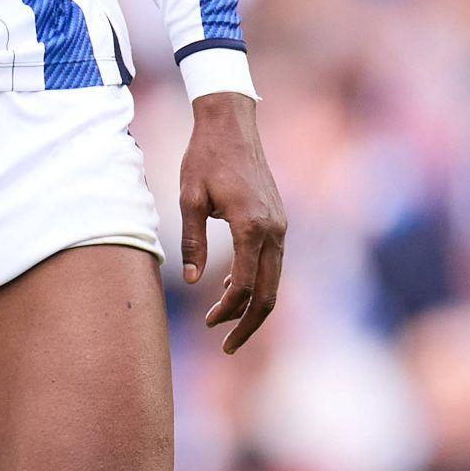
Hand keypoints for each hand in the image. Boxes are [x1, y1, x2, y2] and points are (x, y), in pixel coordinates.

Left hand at [178, 91, 286, 352]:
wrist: (231, 122)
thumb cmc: (204, 156)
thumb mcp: (189, 198)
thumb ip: (192, 242)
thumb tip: (191, 280)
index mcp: (251, 225)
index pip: (245, 285)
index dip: (227, 311)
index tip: (207, 324)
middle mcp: (273, 229)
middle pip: (269, 293)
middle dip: (249, 324)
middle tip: (227, 348)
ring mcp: (280, 224)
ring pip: (275, 280)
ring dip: (254, 306)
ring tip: (227, 324)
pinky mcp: (278, 219)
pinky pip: (273, 261)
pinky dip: (258, 282)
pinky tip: (233, 289)